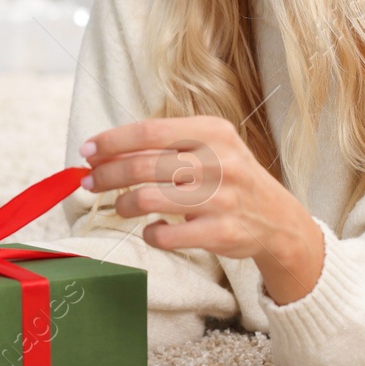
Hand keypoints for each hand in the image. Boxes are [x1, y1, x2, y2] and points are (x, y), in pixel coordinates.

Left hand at [80, 115, 324, 304]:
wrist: (277, 219)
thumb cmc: (229, 177)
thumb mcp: (209, 147)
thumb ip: (165, 145)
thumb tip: (104, 150)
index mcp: (212, 132)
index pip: (149, 131)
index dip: (111, 141)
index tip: (87, 150)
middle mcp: (219, 161)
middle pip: (143, 164)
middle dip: (107, 174)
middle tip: (89, 182)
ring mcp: (221, 197)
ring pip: (150, 199)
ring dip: (124, 205)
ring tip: (120, 207)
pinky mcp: (221, 232)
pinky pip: (167, 235)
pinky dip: (150, 234)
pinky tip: (151, 230)